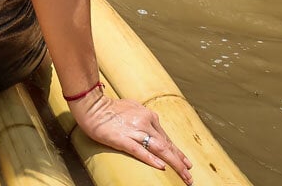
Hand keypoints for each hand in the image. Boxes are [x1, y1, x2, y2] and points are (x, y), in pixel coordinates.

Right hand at [71, 92, 193, 184]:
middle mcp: (145, 122)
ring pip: (159, 149)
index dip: (178, 152)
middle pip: (167, 145)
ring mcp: (134, 130)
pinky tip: (162, 167)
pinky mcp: (122, 139)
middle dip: (180, 161)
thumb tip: (153, 124)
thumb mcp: (132, 108)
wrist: (91, 106)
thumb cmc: (109, 108)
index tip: (186, 163)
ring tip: (184, 175)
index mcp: (148, 115)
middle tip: (190, 176)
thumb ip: (144, 117)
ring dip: (174, 163)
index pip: (166, 138)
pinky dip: (152, 159)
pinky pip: (140, 150)